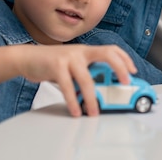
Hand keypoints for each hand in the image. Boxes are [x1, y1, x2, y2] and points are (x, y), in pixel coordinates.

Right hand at [15, 44, 136, 116]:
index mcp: (87, 51)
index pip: (111, 49)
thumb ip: (87, 72)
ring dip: (92, 98)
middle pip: (106, 54)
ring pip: (86, 79)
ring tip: (94, 112)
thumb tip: (102, 89)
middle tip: (125, 83)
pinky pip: (68, 87)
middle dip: (120, 68)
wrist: (28, 58)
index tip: (133, 72)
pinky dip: (72, 101)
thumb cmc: (53, 63)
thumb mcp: (73, 64)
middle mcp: (81, 51)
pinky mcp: (56, 66)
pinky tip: (75, 110)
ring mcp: (69, 58)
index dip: (125, 59)